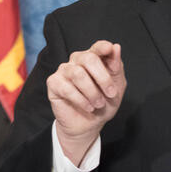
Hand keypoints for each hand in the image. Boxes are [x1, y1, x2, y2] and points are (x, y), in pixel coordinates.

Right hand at [47, 40, 125, 165]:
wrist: (89, 124)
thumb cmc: (103, 103)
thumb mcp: (117, 86)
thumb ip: (116, 67)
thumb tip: (116, 47)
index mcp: (93, 57)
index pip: (97, 47)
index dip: (103, 47)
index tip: (109, 49)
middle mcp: (77, 60)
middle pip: (88, 58)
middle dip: (103, 78)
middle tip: (111, 94)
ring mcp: (64, 70)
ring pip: (78, 74)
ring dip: (92, 92)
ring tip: (98, 104)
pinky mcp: (53, 83)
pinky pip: (67, 88)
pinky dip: (81, 100)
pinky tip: (88, 107)